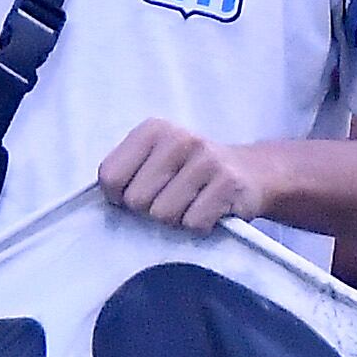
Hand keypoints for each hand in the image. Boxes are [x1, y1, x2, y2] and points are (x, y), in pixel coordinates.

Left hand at [100, 117, 274, 231]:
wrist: (251, 172)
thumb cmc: (190, 173)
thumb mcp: (156, 161)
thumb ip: (127, 174)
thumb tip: (105, 204)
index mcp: (153, 130)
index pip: (110, 176)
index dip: (120, 197)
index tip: (141, 194)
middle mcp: (179, 138)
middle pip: (136, 200)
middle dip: (150, 210)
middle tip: (172, 199)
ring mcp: (205, 159)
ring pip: (163, 215)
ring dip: (177, 220)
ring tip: (191, 203)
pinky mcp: (228, 182)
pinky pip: (193, 223)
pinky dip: (200, 226)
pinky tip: (210, 210)